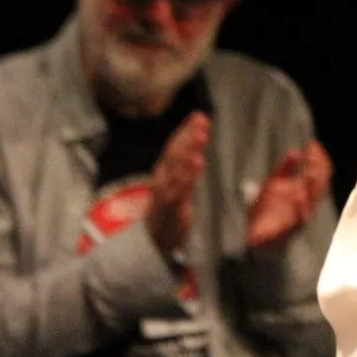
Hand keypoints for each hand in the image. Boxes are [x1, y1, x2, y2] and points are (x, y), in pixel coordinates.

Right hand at [146, 112, 209, 255]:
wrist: (154, 240)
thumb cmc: (168, 207)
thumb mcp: (178, 183)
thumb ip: (186, 163)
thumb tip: (199, 137)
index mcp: (165, 170)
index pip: (175, 146)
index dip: (186, 130)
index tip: (200, 116)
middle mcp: (163, 177)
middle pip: (174, 153)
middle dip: (188, 136)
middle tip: (202, 121)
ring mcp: (165, 192)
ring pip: (176, 168)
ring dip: (188, 151)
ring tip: (201, 137)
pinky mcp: (169, 207)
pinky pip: (178, 189)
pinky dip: (187, 175)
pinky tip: (197, 163)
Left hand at [247, 139, 332, 250]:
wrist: (255, 237)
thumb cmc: (267, 211)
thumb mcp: (274, 183)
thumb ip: (286, 168)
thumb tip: (296, 151)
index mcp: (304, 191)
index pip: (319, 173)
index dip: (318, 158)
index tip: (313, 145)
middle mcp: (306, 202)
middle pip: (320, 183)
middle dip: (318, 167)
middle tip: (313, 154)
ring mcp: (300, 215)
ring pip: (313, 198)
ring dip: (313, 184)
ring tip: (310, 171)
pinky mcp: (291, 228)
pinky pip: (300, 217)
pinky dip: (301, 206)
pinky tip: (299, 194)